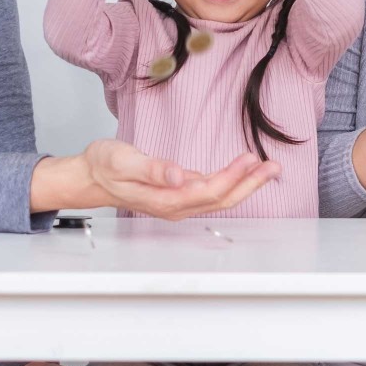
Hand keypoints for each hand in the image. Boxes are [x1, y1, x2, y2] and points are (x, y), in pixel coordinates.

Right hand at [84, 139, 280, 219]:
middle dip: (250, 184)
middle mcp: (175, 205)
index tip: (250, 160)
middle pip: (221, 199)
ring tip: (267, 168)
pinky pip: (210, 191)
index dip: (232, 177)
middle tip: (274, 167)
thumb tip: (177, 176)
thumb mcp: (124, 161)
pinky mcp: (178, 193)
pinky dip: (229, 181)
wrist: (91, 176)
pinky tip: (241, 171)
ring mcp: (177, 201)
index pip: (208, 191)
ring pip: (219, 197)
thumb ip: (152, 169)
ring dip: (245, 184)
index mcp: (165, 199)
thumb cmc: (105, 166)